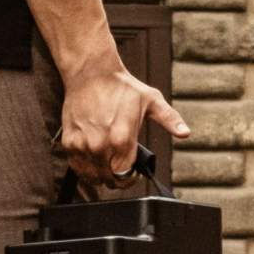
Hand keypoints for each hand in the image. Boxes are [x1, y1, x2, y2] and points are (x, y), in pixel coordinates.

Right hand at [59, 66, 188, 184]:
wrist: (91, 74)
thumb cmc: (122, 87)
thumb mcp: (152, 100)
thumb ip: (170, 119)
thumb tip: (185, 133)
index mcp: (122, 139)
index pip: (125, 175)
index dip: (131, 178)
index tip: (134, 174)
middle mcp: (100, 145)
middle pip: (108, 179)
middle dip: (118, 179)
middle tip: (122, 172)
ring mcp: (82, 144)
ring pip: (91, 176)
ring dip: (101, 176)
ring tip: (109, 168)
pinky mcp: (68, 141)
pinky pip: (76, 166)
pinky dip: (85, 168)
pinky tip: (94, 161)